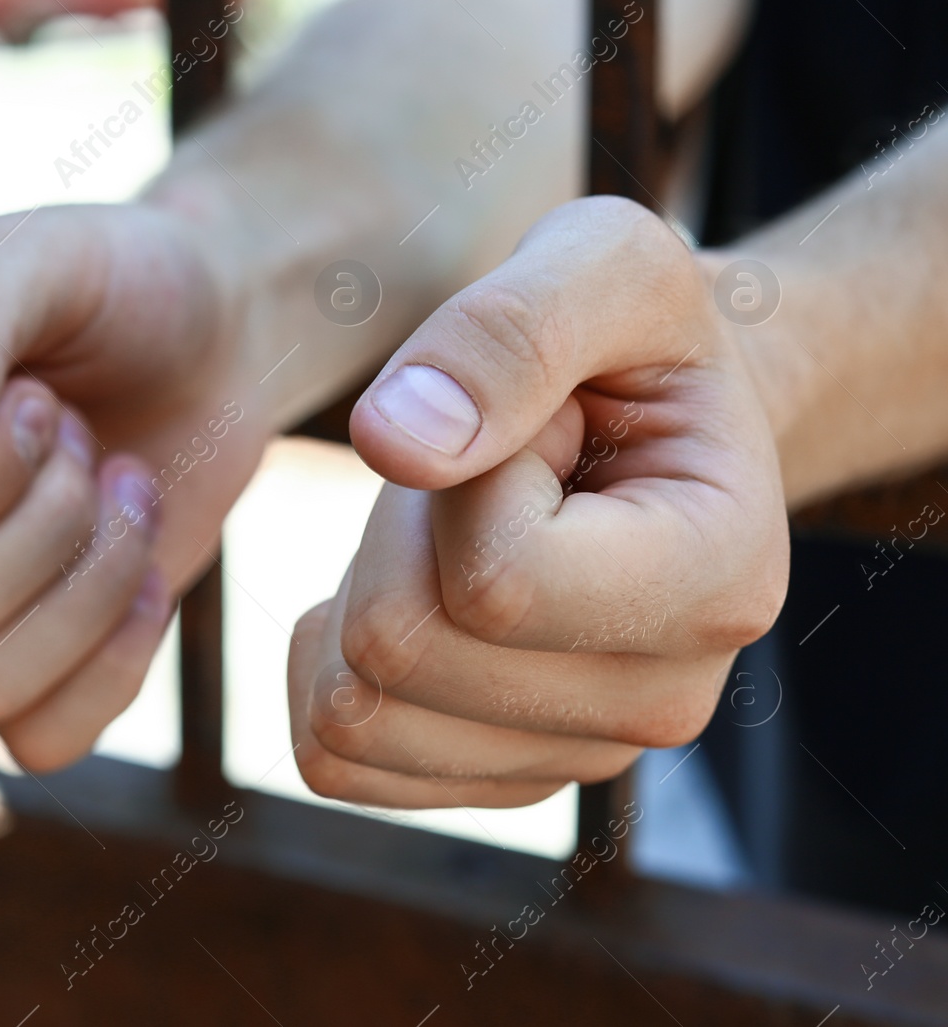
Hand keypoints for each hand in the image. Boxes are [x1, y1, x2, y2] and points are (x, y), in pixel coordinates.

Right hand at [0, 204, 269, 769]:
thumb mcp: (41, 257)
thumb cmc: (116, 282)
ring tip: (122, 487)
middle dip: (43, 523)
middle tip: (81, 439)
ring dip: (89, 581)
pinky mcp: (27, 667)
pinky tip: (144, 574)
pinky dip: (115, 662)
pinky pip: (40, 738)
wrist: (217, 334)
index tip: (39, 396)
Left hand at [289, 197, 788, 807]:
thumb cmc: (631, 336)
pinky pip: (332, 756)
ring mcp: (575, 759)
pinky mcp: (493, 779)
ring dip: (362, 589)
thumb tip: (395, 443)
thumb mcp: (600, 265)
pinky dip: (325, 662)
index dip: (456, 479)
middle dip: (396, 535)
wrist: (653, 423)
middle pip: (400, 652)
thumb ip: (506, 334)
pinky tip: (404, 590)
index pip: (493, 582)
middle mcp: (660, 703)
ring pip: (352, 714)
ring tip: (457, 527)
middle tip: (481, 472)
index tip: (530, 428)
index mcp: (718, 584)